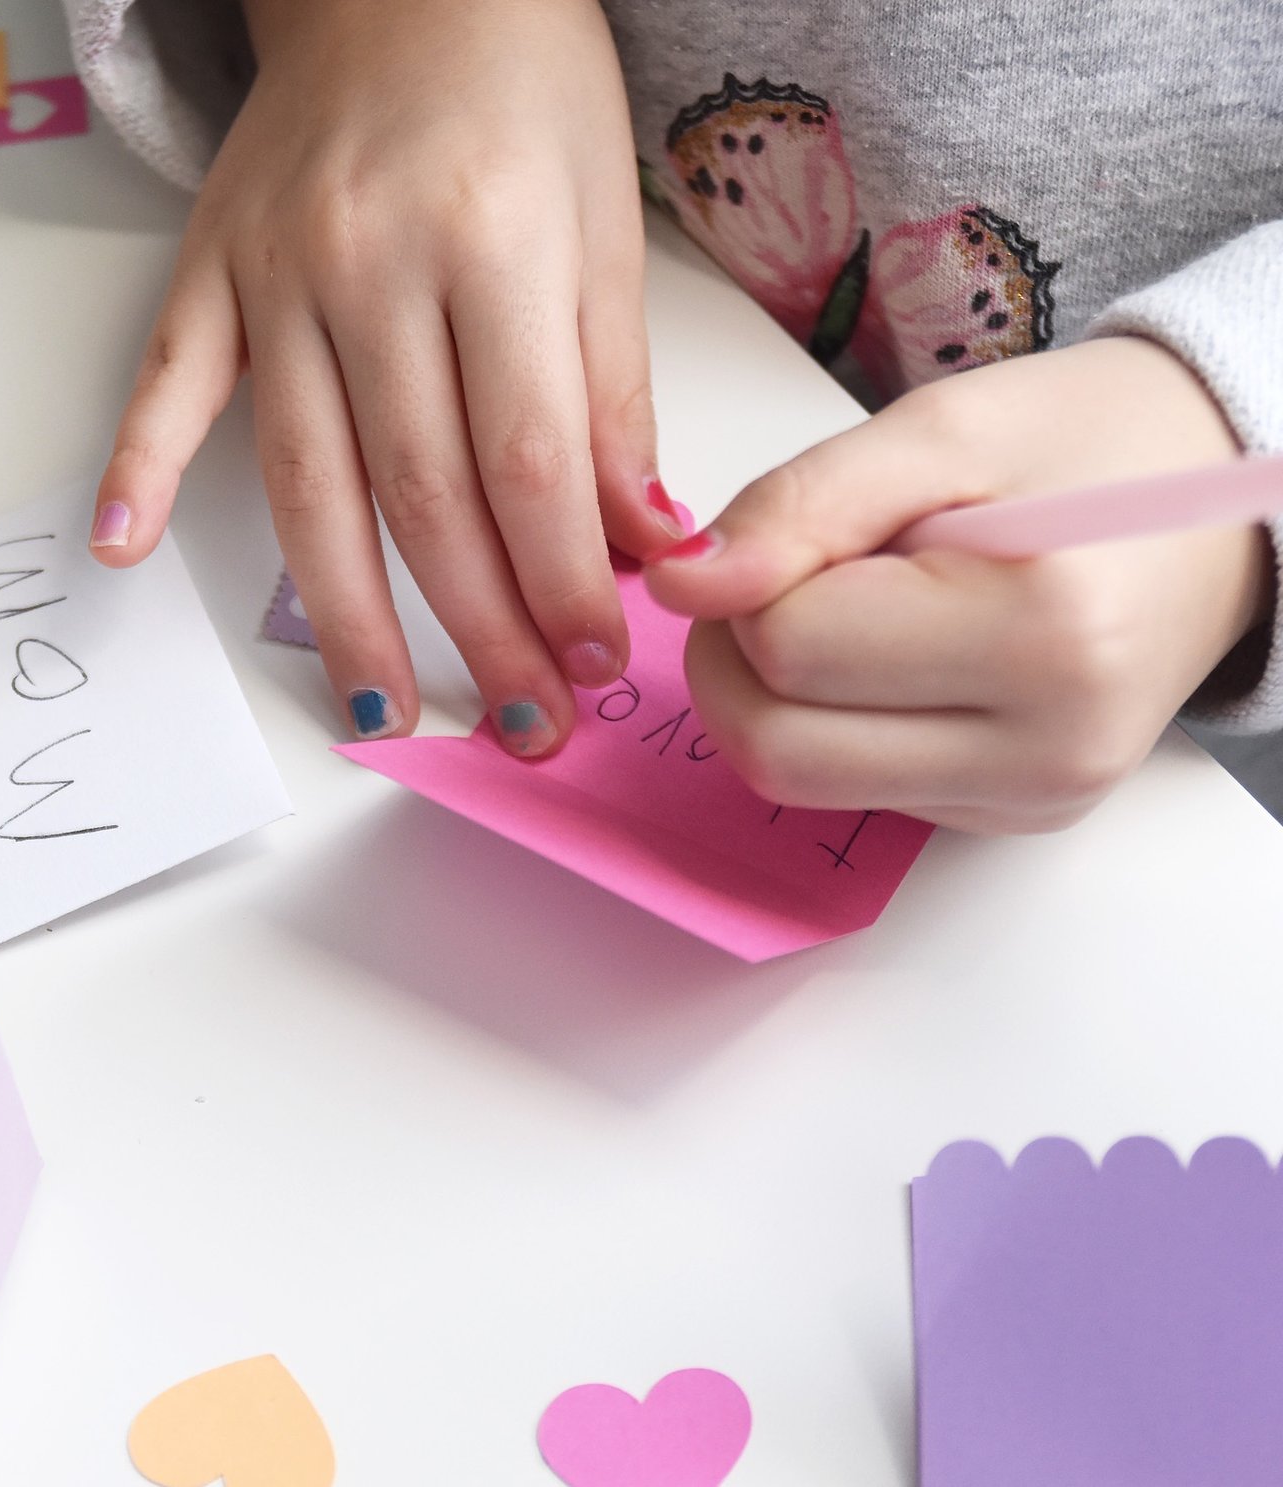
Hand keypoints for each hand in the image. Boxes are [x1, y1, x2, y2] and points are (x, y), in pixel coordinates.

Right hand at [88, 0, 684, 754]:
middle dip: (479, 627)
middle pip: (423, 493)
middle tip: (519, 722)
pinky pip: (167, 378)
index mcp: (494, 243)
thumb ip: (614, 393)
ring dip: (345, 612)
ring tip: (382, 710)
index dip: (560, 585)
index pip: (528, 463)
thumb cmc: (524, 87)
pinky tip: (120, 549)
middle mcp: (374, 264)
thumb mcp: (606, 224)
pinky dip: (138, 463)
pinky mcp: (210, 269)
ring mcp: (277, 272)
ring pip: (309, 478)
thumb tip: (641, 545)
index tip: (591, 665)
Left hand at [645, 337, 1270, 832]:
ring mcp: (1030, 799)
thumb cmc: (1087, 447)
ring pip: (796, 781)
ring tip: (844, 608)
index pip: (787, 646)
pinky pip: (851, 790)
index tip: (801, 528)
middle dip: (736, 655)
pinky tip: (889, 657)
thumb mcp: (938, 430)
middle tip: (789, 575)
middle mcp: (1046, 747)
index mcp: (1042, 632)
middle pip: (774, 744)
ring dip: (772, 695)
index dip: (750, 581)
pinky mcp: (1010, 820)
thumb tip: (684, 583)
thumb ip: (801, 506)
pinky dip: (830, 722)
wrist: (1220, 504)